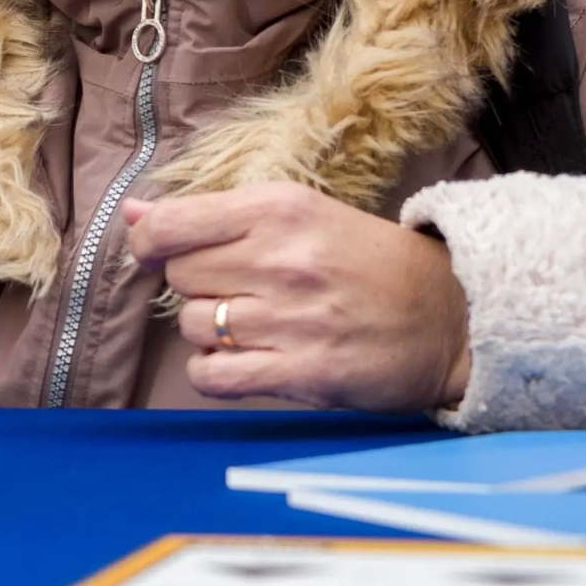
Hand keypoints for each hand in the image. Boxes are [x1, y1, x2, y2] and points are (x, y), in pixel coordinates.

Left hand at [121, 182, 470, 413]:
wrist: (452, 316)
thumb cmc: (367, 262)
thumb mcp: (299, 214)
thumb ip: (212, 216)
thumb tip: (133, 214)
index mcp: (279, 209)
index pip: (169, 225)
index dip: (150, 243)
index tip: (161, 251)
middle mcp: (282, 260)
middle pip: (179, 277)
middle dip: (197, 285)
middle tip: (242, 287)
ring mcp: (291, 319)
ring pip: (191, 327)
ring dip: (210, 330)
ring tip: (257, 323)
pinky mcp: (303, 373)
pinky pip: (211, 376)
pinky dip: (216, 371)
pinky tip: (246, 360)